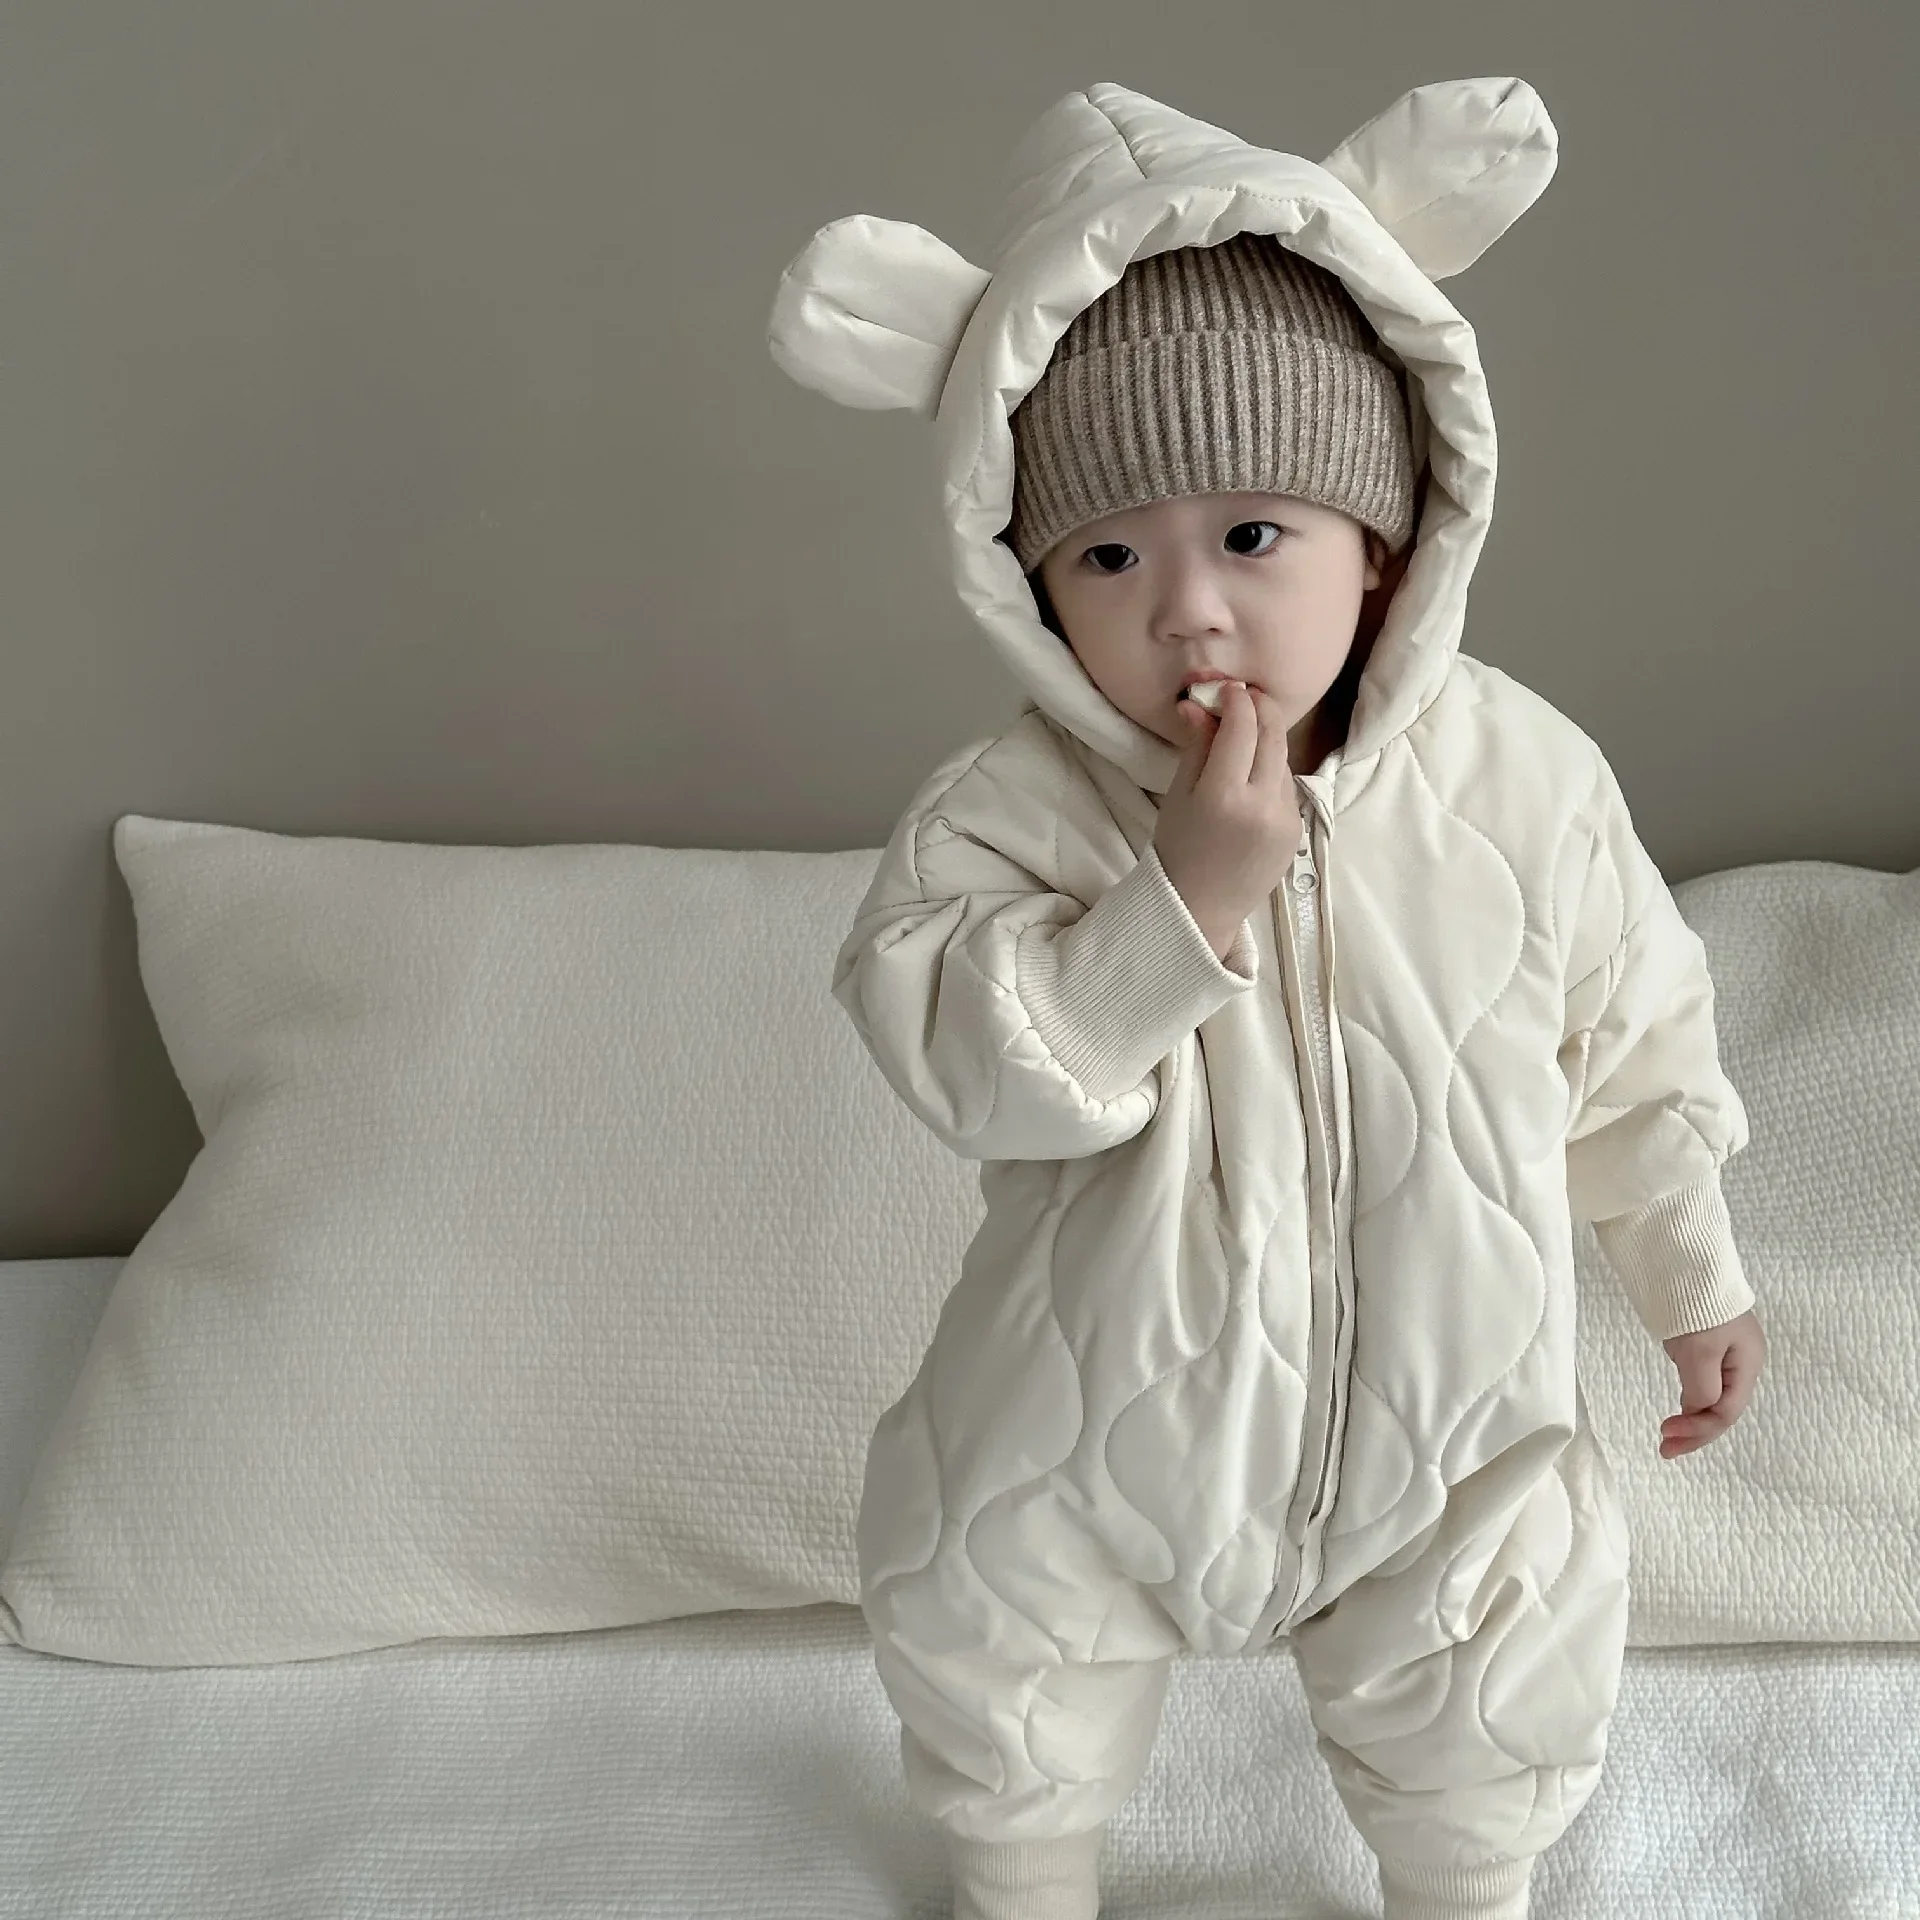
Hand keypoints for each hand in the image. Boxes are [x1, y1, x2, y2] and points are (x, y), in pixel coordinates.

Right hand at [1154, 682, 1302, 956]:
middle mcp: (1262, 804)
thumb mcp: (1178, 796)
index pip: (1241, 728)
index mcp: (1224, 795)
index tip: (1227, 690)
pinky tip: (1251, 782)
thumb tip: (1199, 705)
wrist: (1202, 908)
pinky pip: (1287, 786)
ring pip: (1282, 759)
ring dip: (1266, 741)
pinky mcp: (1296, 830)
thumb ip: (1195, 747)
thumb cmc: (1179, 851)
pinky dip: (1271, 772)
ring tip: (1240, 744)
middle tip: (1243, 698)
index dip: (1236, 701)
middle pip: (1273, 735)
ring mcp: (1285, 818)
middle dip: (1260, 709)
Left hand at [1658, 1308, 1765, 1458]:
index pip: (1726, 1411)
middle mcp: (1741, 1361)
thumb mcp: (1700, 1351)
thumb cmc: (1697, 1305)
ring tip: (1668, 1434)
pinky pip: (1701, 1379)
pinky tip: (1678, 1408)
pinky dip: (1689, 1396)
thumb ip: (1702, 1388)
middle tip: (1664, 1448)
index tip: (1665, 1436)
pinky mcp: (1704, 1342)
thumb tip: (1696, 1411)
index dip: (1699, 1430)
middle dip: (1695, 1430)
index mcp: (1748, 1363)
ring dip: (1691, 1416)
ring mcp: (1723, 1351)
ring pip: (1710, 1395)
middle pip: (1722, 1407)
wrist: (1682, 1259)